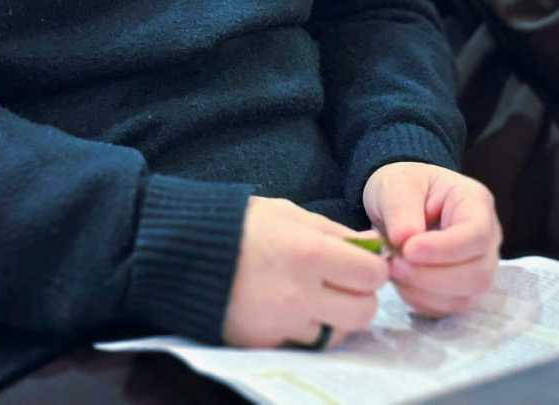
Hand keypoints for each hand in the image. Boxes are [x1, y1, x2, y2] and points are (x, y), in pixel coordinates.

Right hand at [223, 196, 389, 348]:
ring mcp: (284, 323)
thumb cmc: (242, 224)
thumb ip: (333, 231)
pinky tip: (292, 309)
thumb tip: (372, 244)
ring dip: (335, 318)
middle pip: (363, 312)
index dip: (372, 267)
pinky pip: (305, 343)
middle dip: (361, 297)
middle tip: (344, 284)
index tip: (361, 262)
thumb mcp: (289, 213)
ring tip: (315, 297)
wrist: (186, 252)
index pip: (371, 274)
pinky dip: (306, 329)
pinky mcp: (267, 343)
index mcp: (310, 252)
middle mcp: (301, 293)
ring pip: (337, 335)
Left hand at [362, 162, 500, 317]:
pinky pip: (447, 308)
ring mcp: (477, 268)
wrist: (397, 203)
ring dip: (424, 291)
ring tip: (393, 269)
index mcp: (476, 203)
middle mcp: (486, 240)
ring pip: (464, 297)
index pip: (476, 235)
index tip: (409, 249)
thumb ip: (400, 209)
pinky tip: (401, 281)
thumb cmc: (403, 186)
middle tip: (394, 264)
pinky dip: (420, 301)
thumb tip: (404, 241)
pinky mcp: (461, 290)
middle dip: (432, 276)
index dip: (445, 249)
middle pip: (478, 274)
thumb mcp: (396, 184)